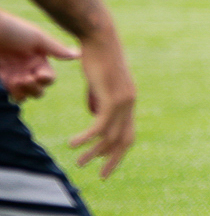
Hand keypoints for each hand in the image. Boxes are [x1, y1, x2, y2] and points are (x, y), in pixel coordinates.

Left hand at [0, 11, 77, 101]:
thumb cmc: (12, 30)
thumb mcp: (36, 38)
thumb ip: (57, 49)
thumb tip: (80, 54)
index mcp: (40, 59)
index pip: (50, 78)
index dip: (45, 79)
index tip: (37, 74)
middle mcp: (30, 69)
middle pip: (40, 90)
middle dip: (34, 88)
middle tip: (24, 79)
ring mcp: (15, 74)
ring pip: (26, 95)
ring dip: (24, 92)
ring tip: (16, 80)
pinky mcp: (3, 78)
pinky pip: (12, 93)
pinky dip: (13, 92)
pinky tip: (8, 81)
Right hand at [68, 33, 137, 177]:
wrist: (100, 38)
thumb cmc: (96, 58)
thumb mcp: (99, 84)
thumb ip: (99, 100)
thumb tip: (95, 116)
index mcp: (129, 101)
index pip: (128, 134)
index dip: (118, 153)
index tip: (107, 167)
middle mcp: (130, 102)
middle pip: (124, 139)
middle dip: (113, 160)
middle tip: (102, 177)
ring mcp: (123, 99)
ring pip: (110, 135)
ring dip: (94, 151)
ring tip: (79, 162)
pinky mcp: (111, 96)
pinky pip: (100, 124)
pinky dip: (88, 137)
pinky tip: (74, 143)